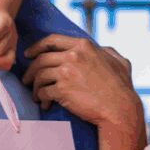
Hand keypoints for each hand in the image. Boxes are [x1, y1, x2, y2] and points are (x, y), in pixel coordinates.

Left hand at [22, 35, 144, 131]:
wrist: (119, 109)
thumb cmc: (122, 88)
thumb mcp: (119, 61)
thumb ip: (107, 52)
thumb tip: (102, 49)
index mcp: (84, 46)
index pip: (52, 40)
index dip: (37, 47)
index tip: (29, 54)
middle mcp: (73, 56)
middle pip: (41, 59)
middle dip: (30, 69)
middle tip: (27, 78)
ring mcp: (66, 72)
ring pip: (39, 75)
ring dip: (34, 86)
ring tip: (36, 94)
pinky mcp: (62, 89)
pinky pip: (43, 91)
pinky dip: (41, 98)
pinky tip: (45, 104)